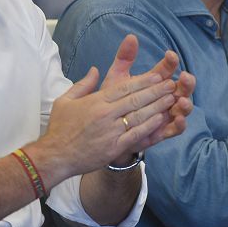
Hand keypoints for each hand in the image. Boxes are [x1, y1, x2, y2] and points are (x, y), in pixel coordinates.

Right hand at [36, 35, 185, 178]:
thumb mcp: (65, 100)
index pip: (124, 87)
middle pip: (136, 99)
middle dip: (156, 91)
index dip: (143, 81)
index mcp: (96, 101)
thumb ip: (83, 84)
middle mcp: (105, 114)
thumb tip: (95, 70)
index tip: (157, 75)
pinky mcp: (114, 147)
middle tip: (171, 84)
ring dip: (158, 106)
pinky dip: (150, 125)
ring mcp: (111, 131)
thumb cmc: (59, 128)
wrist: (55, 156)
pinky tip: (161, 119)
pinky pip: (136, 134)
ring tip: (172, 99)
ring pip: (139, 115)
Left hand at [98, 40, 194, 153]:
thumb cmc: (114, 101)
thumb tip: (131, 36)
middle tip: (185, 77)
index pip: (167, 69)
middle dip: (186, 83)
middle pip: (181, 88)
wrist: (105, 128)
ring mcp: (165, 114)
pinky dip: (180, 125)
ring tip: (183, 100)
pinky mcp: (162, 131)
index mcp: (155, 82)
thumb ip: (124, 59)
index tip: (169, 55)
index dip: (171, 62)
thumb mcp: (117, 79)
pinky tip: (179, 119)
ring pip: (182, 108)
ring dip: (186, 104)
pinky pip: (175, 129)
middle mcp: (164, 97)